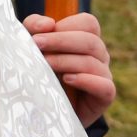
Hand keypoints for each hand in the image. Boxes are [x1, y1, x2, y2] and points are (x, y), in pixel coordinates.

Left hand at [25, 11, 115, 125]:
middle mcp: (99, 56)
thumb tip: (48, 23)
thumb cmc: (39, 74)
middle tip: (37, 45)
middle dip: (61, 41)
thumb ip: (34, 28)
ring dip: (66, 61)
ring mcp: (103, 76)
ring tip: (46, 65)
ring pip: (93, 62)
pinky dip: (87, 80)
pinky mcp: (104, 98)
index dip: (65, 26)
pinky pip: (105, 86)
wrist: (44, 112)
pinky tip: (67, 80)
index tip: (38, 36)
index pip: (88, 23)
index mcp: (86, 40)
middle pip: (91, 40)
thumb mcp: (32, 47)